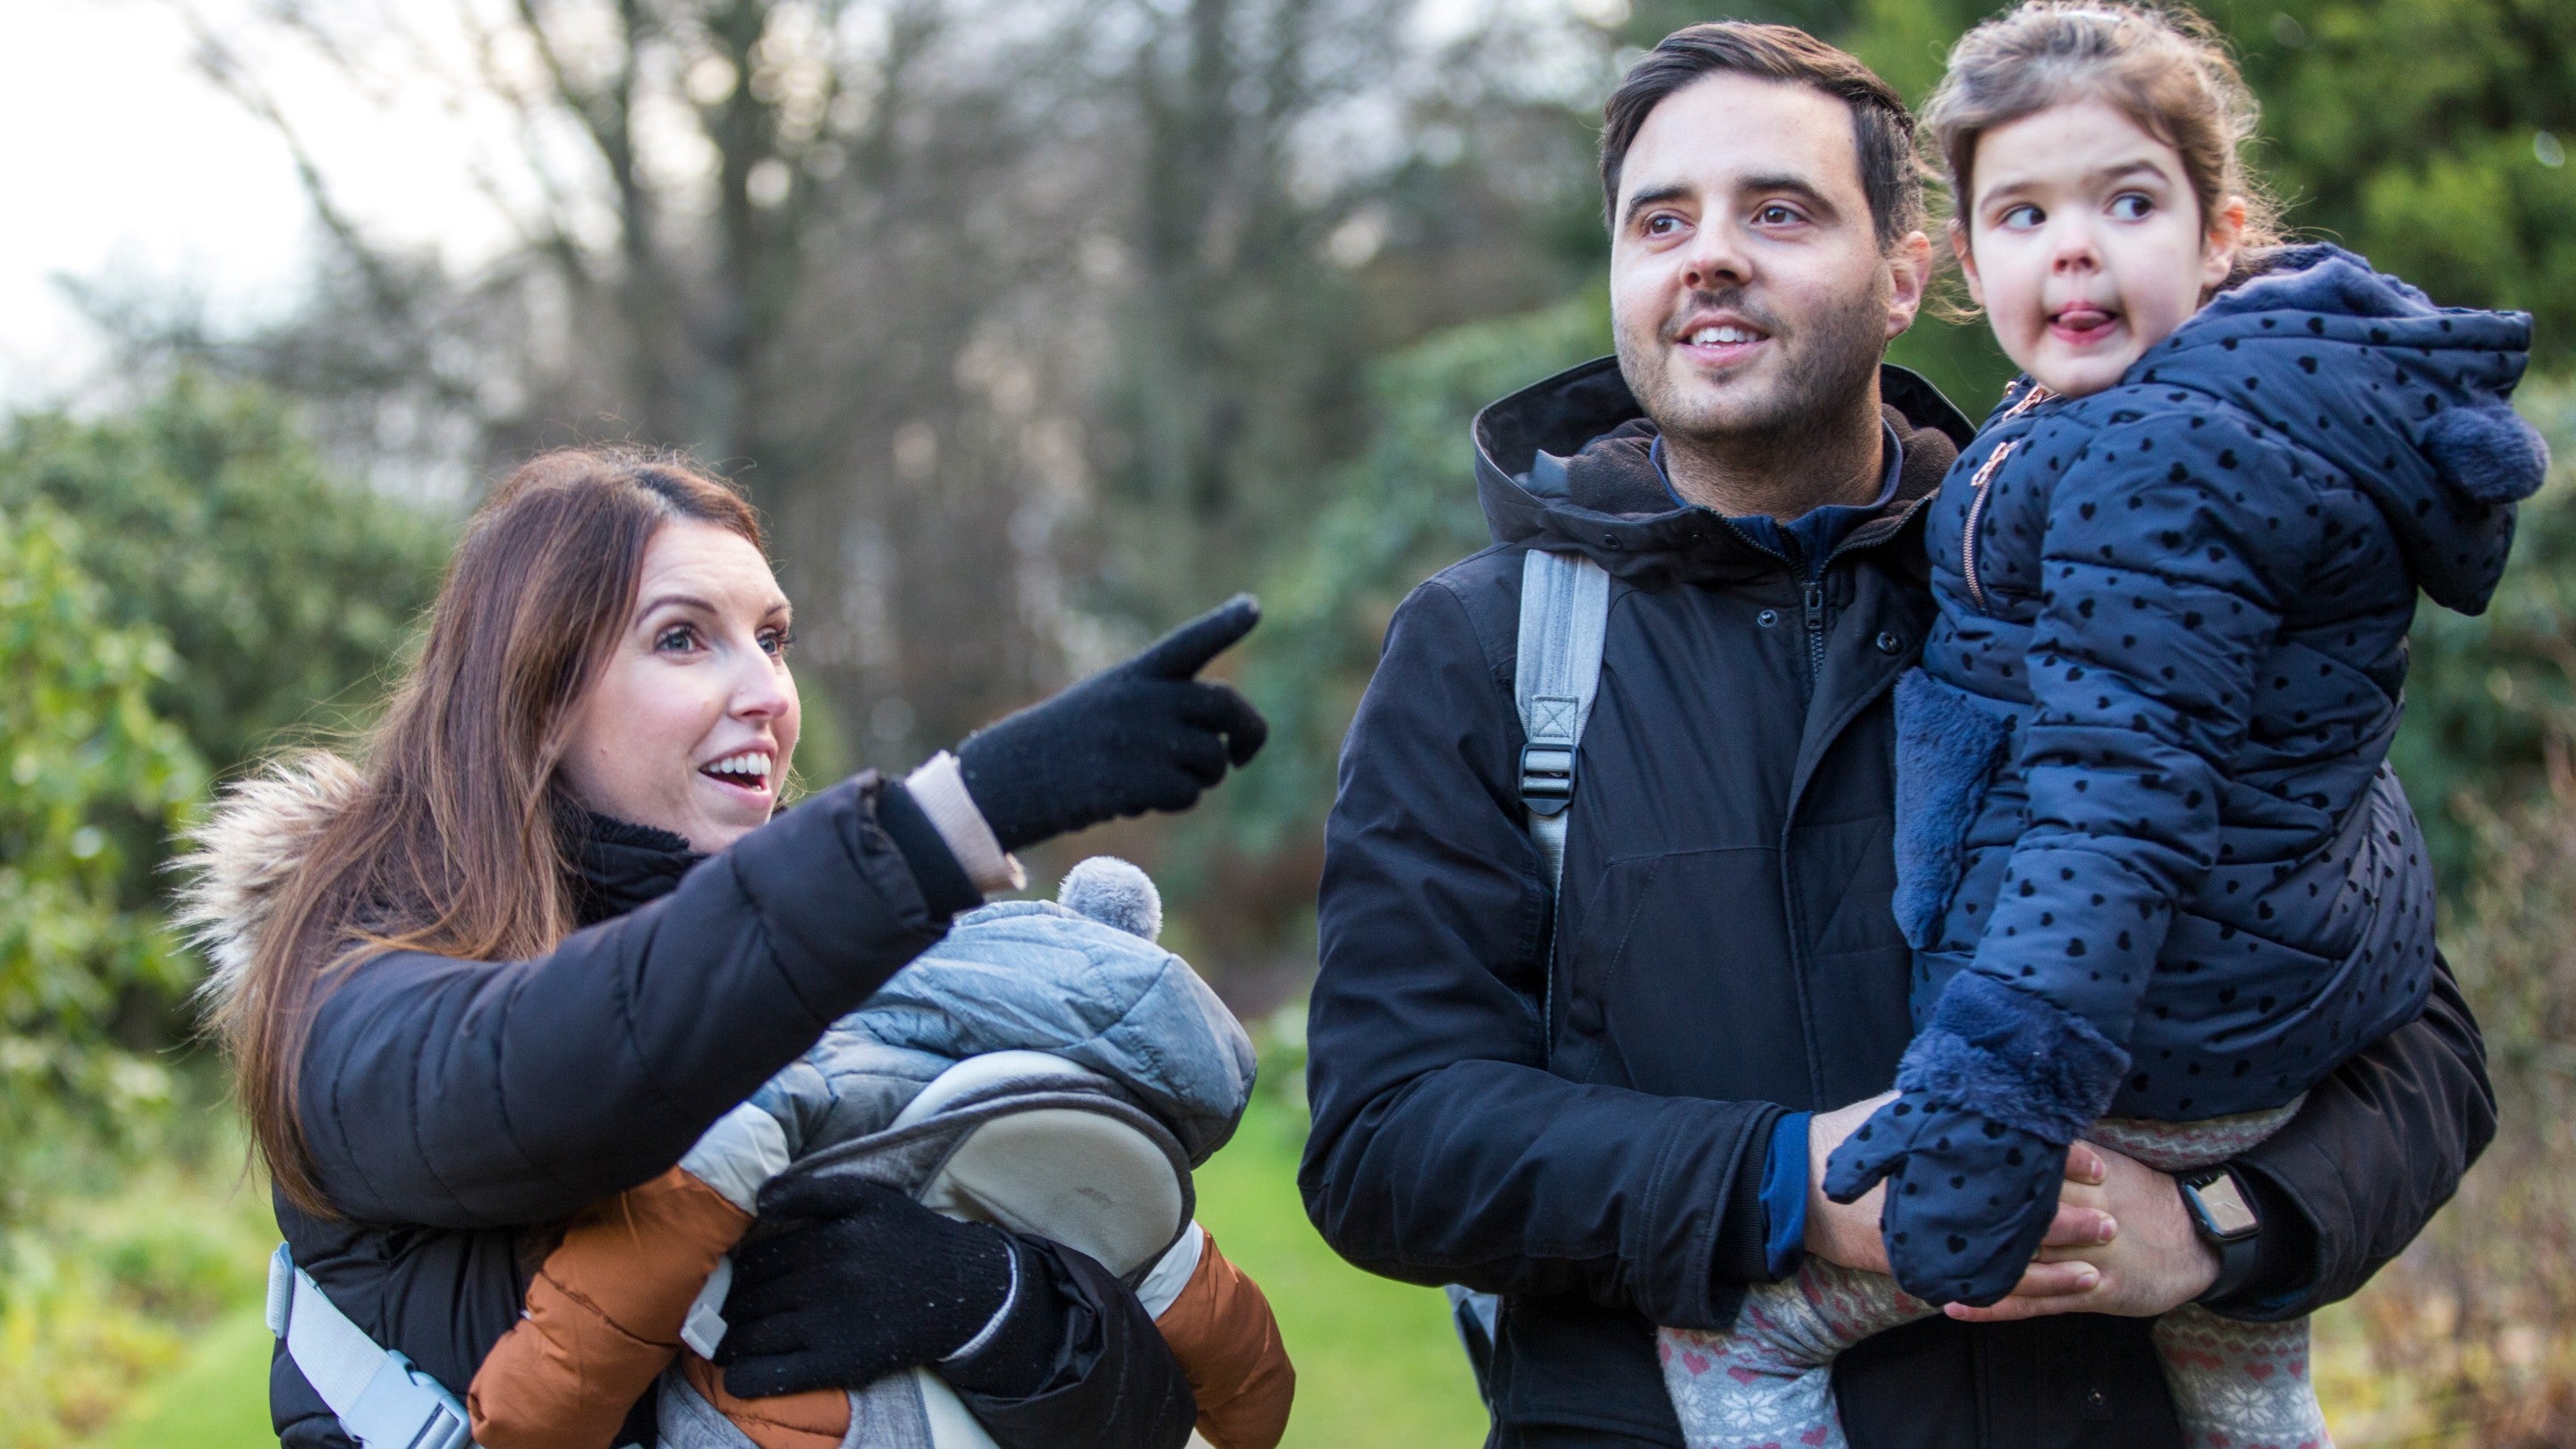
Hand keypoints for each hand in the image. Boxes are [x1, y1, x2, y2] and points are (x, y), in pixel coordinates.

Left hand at [715, 1172, 1014, 1398]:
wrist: (965, 1289)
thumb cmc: (912, 1238)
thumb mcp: (870, 1197)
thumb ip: (814, 1190)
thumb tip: (760, 1198)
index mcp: (829, 1240)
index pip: (759, 1261)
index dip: (736, 1275)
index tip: (729, 1285)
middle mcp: (826, 1280)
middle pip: (753, 1298)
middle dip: (729, 1308)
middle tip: (721, 1316)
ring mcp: (832, 1324)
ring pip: (757, 1334)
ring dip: (730, 1341)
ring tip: (723, 1344)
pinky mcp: (842, 1362)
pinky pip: (778, 1373)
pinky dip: (747, 1375)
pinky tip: (736, 1374)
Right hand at [958, 595, 1268, 850]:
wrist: (1015, 777)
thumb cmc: (1065, 743)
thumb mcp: (1108, 704)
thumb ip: (1162, 708)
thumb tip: (1225, 749)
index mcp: (1135, 674)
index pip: (1189, 642)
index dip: (1224, 625)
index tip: (1253, 607)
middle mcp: (1145, 699)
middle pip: (1226, 705)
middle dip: (1249, 732)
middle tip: (1242, 755)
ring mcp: (1145, 738)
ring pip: (1213, 759)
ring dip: (1200, 778)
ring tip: (1158, 780)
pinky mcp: (1141, 779)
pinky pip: (1189, 794)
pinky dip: (1174, 802)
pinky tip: (1137, 798)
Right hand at [1805, 1094, 2117, 1299]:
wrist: (1793, 1183)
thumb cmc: (1846, 1137)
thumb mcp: (1898, 1107)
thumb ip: (1946, 1101)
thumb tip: (1993, 1081)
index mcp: (1942, 1154)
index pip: (2017, 1157)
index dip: (2061, 1161)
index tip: (2097, 1165)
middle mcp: (1940, 1199)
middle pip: (2019, 1214)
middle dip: (2069, 1221)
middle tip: (2111, 1223)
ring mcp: (1929, 1239)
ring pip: (2005, 1262)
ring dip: (2052, 1269)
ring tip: (2094, 1272)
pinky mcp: (1916, 1268)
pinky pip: (1972, 1285)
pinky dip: (2010, 1294)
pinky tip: (2041, 1298)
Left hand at [1942, 1140, 2219, 1322]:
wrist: (2202, 1237)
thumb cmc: (2142, 1194)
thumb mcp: (2102, 1162)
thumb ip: (2053, 1152)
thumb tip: (1996, 1122)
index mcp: (2080, 1172)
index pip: (2021, 1162)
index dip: (1972, 1161)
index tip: (1920, 1155)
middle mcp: (2080, 1210)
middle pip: (2013, 1209)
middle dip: (1963, 1210)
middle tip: (1903, 1208)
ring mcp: (2086, 1254)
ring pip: (2020, 1258)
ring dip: (1970, 1261)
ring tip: (1917, 1262)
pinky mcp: (2095, 1291)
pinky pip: (2039, 1301)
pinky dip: (1997, 1304)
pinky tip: (1957, 1303)